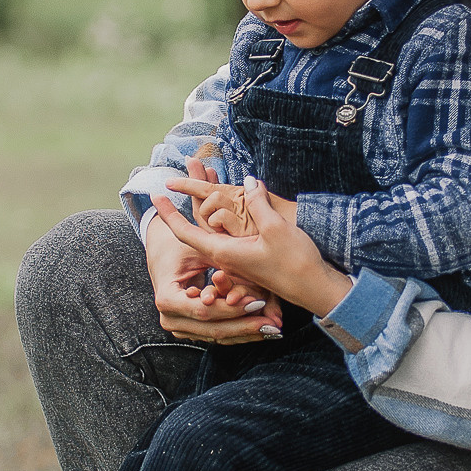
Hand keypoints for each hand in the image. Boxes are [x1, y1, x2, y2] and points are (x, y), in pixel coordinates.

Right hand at [144, 191, 282, 342]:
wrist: (162, 251)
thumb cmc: (179, 244)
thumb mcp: (199, 248)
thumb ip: (220, 254)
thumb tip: (238, 240)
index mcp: (167, 298)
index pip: (204, 310)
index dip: (231, 309)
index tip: (257, 302)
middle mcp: (170, 319)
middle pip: (214, 330)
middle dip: (245, 325)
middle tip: (272, 323)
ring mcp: (180, 328)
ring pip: (219, 337)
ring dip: (248, 332)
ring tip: (274, 327)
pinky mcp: (192, 331)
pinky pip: (220, 336)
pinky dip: (242, 331)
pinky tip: (265, 329)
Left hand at [155, 177, 352, 318]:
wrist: (315, 289)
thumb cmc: (296, 262)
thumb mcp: (275, 229)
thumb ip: (259, 203)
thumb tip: (250, 181)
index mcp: (224, 253)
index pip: (186, 233)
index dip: (169, 215)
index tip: (155, 197)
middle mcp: (225, 259)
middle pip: (194, 232)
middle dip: (181, 207)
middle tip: (171, 182)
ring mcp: (235, 262)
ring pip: (209, 235)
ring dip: (201, 209)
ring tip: (197, 183)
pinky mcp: (247, 262)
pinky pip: (224, 240)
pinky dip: (218, 219)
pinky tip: (222, 206)